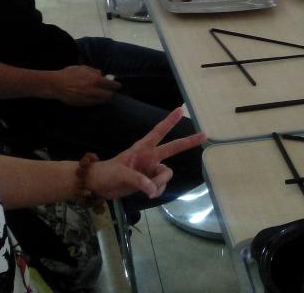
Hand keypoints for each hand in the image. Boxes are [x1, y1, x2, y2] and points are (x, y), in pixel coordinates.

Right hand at [48, 65, 120, 105]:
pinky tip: (94, 97)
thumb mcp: (83, 68)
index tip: (118, 85)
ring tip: (104, 95)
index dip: (117, 85)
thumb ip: (94, 71)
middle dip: (111, 93)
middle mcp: (94, 91)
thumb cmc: (69, 74)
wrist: (57, 85)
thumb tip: (102, 74)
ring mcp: (89, 99)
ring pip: (102, 101)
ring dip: (104, 98)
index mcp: (95, 80)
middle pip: (109, 95)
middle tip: (111, 91)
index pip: (112, 85)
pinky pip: (94, 104)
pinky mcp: (84, 104)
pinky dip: (96, 101)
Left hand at [85, 107, 206, 199]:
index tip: (180, 110)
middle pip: (173, 148)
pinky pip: (161, 186)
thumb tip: (153, 189)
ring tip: (148, 190)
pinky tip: (148, 194)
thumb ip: (138, 180)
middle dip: (188, 142)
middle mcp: (150, 157)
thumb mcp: (120, 174)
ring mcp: (151, 169)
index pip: (158, 132)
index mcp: (142, 148)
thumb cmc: (107, 173)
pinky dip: (157, 191)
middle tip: (204, 134)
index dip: (169, 122)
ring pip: (166, 174)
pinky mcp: (150, 182)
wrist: (99, 186)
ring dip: (160, 183)